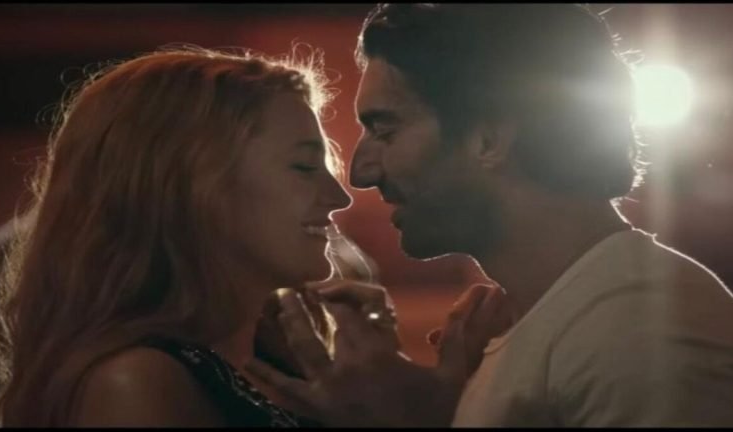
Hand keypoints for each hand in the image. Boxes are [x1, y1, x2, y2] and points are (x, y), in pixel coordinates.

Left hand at [245, 281, 510, 426]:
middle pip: (325, 325)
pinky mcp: (317, 412)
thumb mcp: (453, 377)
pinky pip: (285, 391)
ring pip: (301, 348)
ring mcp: (328, 391)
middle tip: (296, 287)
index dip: (343, 293)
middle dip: (311, 303)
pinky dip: (265, 375)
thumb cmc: (437, 417)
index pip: (357, 309)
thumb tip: (486, 294)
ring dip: (287, 321)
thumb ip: (462, 335)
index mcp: (381, 353)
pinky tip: (246, 360)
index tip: (332, 286)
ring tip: (276, 300)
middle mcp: (349, 367)